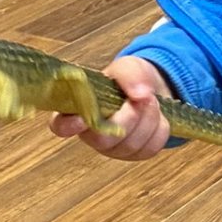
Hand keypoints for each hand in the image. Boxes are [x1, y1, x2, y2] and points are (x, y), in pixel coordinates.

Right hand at [49, 54, 172, 159]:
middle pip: (102, 140)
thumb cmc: (129, 79)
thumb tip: (140, 95)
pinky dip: (160, 130)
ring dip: (148, 119)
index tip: (82, 118)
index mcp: (78, 109)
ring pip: (130, 145)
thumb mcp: (127, 66)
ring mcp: (112, 147)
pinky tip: (158, 116)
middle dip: (128, 117)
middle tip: (142, 97)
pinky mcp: (133, 154)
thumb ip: (128, 74)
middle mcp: (91, 133)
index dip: (69, 126)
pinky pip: (149, 149)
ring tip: (151, 100)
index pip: (61, 125)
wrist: (151, 89)